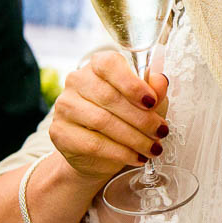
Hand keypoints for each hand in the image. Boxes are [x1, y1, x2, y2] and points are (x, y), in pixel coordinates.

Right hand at [50, 51, 169, 182]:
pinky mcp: (60, 132)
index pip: (109, 65)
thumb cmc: (126, 117)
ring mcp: (65, 106)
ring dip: (134, 138)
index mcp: (98, 65)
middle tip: (161, 132)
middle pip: (110, 97)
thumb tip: (160, 82)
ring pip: (102, 121)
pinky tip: (137, 157)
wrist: (99, 152)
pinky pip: (93, 144)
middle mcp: (77, 81)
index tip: (152, 102)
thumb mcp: (147, 101)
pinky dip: (120, 153)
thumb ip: (154, 89)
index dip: (132, 83)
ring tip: (153, 148)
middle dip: (141, 118)